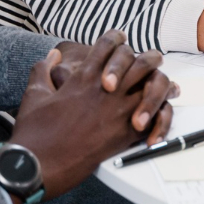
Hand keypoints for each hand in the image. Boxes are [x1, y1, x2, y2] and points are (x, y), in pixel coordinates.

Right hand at [7, 32, 176, 202]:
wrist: (38, 165)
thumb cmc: (34, 132)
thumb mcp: (34, 94)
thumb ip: (43, 69)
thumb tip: (52, 55)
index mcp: (84, 77)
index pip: (108, 44)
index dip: (116, 38)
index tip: (121, 40)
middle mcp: (106, 89)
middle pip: (140, 61)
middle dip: (149, 58)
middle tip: (153, 61)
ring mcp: (119, 111)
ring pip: (154, 86)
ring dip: (162, 85)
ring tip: (170, 87)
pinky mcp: (126, 134)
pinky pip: (155, 119)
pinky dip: (162, 117)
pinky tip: (162, 116)